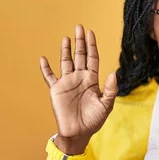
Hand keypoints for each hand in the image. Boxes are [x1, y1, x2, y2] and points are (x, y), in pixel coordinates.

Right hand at [40, 24, 116, 153]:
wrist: (78, 133)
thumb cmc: (94, 120)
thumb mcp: (106, 105)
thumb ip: (111, 89)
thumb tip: (114, 72)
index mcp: (92, 80)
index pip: (92, 58)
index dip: (92, 45)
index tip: (91, 33)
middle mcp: (79, 78)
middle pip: (80, 55)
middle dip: (80, 42)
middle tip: (79, 27)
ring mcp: (67, 83)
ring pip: (66, 61)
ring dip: (66, 50)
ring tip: (66, 37)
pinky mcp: (56, 90)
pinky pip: (49, 76)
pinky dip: (45, 68)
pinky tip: (43, 58)